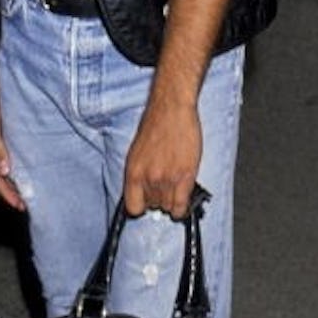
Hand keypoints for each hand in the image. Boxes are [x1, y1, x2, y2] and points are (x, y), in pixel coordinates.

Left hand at [123, 96, 201, 219]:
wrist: (171, 108)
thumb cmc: (155, 125)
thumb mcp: (137, 152)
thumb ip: (140, 174)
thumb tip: (143, 192)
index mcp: (132, 172)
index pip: (132, 208)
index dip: (142, 206)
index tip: (147, 203)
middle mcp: (147, 178)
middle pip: (153, 207)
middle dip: (159, 198)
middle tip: (165, 185)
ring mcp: (167, 179)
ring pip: (168, 207)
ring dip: (172, 200)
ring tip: (175, 185)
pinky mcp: (185, 176)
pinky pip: (181, 206)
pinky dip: (182, 207)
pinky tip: (183, 198)